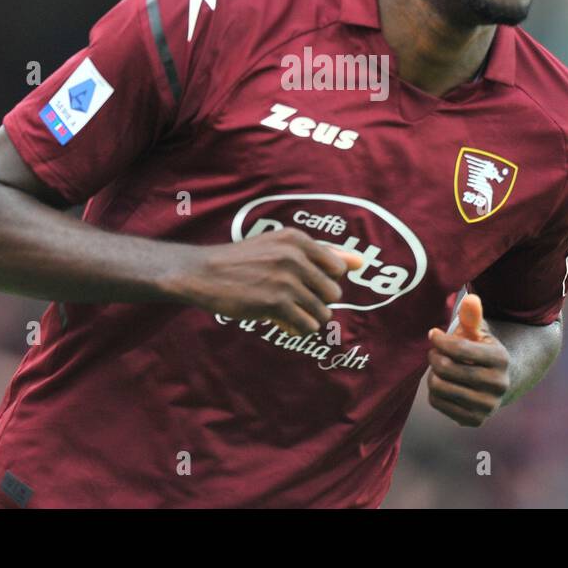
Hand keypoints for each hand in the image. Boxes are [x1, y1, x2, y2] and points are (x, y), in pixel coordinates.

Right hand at [173, 227, 361, 336]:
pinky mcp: (275, 304)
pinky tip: (283, 321)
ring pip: (322, 312)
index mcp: (297, 239)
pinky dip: (298, 328)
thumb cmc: (245, 260)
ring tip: (289, 312)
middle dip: (318, 301)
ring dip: (308, 317)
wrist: (204, 273)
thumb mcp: (281, 246)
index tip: (303, 282)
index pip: (337, 267)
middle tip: (294, 299)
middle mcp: (294, 257)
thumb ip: (324, 253)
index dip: (323, 280)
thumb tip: (363, 262)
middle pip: (333, 292)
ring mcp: (285, 281)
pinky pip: (306, 325)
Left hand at [426, 293, 509, 426]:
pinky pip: (438, 404)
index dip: (440, 340)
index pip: (458, 348)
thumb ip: (472, 316)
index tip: (433, 334)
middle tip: (434, 353)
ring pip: (439, 387)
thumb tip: (471, 298)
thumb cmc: (481, 350)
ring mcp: (488, 406)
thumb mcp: (479, 332)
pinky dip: (434, 393)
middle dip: (434, 357)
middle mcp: (498, 384)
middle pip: (446, 369)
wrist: (497, 382)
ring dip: (432, 375)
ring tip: (438, 368)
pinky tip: (444, 384)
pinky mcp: (475, 420)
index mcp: (500, 358)